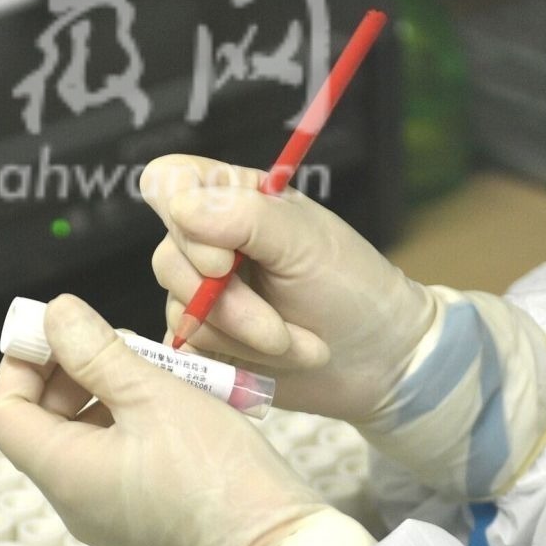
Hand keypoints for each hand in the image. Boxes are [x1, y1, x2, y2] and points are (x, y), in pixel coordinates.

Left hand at [0, 295, 326, 545]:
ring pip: (84, 441)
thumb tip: (55, 315)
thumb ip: (97, 351)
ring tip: (156, 370)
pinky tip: (176, 405)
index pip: (4, 412)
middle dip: (71, 374)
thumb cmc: (217, 474)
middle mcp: (74, 502)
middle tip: (116, 343)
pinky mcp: (140, 522)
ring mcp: (106, 518)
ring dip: (108, 396)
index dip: (21, 364)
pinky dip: (132, 427)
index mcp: (63, 472)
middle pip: (43, 425)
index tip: (57, 332)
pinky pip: (115, 465)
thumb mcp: (154, 394)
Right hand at [143, 154, 437, 425]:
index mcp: (233, 199)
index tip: (225, 260)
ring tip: (292, 344)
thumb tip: (178, 206)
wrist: (376, 361)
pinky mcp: (203, 341)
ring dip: (242, 339)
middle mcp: (208, 243)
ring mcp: (201, 295)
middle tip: (281, 327)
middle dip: (230, 305)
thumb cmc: (352, 287)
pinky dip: (231, 362)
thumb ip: (243, 217)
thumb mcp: (305, 242)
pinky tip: (268, 364)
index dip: (181, 217)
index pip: (169, 180)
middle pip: (169, 261)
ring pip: (180, 314)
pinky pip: (185, 351)